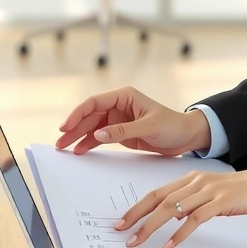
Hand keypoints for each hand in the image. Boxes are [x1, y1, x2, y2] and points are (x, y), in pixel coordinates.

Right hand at [54, 86, 209, 156]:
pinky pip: (100, 137)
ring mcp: (118, 120)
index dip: (78, 114)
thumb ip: (123, 131)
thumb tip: (99, 134)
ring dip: (78, 137)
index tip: (66, 127)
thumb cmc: (172, 125)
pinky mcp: (121, 133)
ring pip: (92, 127)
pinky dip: (89, 143)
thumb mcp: (149, 127)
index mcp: (125, 96)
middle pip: (90, 116)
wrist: (186, 136)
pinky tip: (80, 151)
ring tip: (65, 149)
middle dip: (74, 128)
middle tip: (60, 143)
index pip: (95, 103)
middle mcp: (119, 106)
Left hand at [114, 154, 246, 247]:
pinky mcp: (222, 201)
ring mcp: (209, 190)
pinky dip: (181, 233)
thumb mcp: (214, 193)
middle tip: (121, 232)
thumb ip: (194, 201)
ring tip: (138, 241)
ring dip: (152, 227)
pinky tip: (171, 245)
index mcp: (193, 178)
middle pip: (159, 199)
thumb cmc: (246, 189)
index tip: (122, 221)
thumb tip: (174, 216)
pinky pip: (196, 218)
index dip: (138, 207)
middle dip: (137, 217)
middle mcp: (197, 181)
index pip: (158, 192)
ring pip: (172, 208)